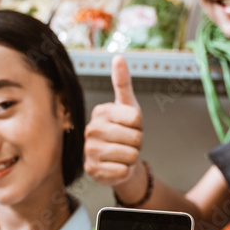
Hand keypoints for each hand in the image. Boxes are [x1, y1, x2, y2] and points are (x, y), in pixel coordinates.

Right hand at [84, 54, 143, 192]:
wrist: (118, 160)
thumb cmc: (124, 131)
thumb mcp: (128, 106)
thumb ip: (123, 83)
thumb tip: (118, 57)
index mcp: (100, 112)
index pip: (136, 118)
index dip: (140, 125)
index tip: (131, 126)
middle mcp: (91, 130)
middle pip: (135, 138)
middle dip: (137, 142)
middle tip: (127, 142)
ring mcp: (90, 151)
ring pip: (130, 155)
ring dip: (132, 157)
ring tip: (122, 154)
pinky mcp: (93, 171)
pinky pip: (122, 171)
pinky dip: (124, 171)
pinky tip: (116, 167)